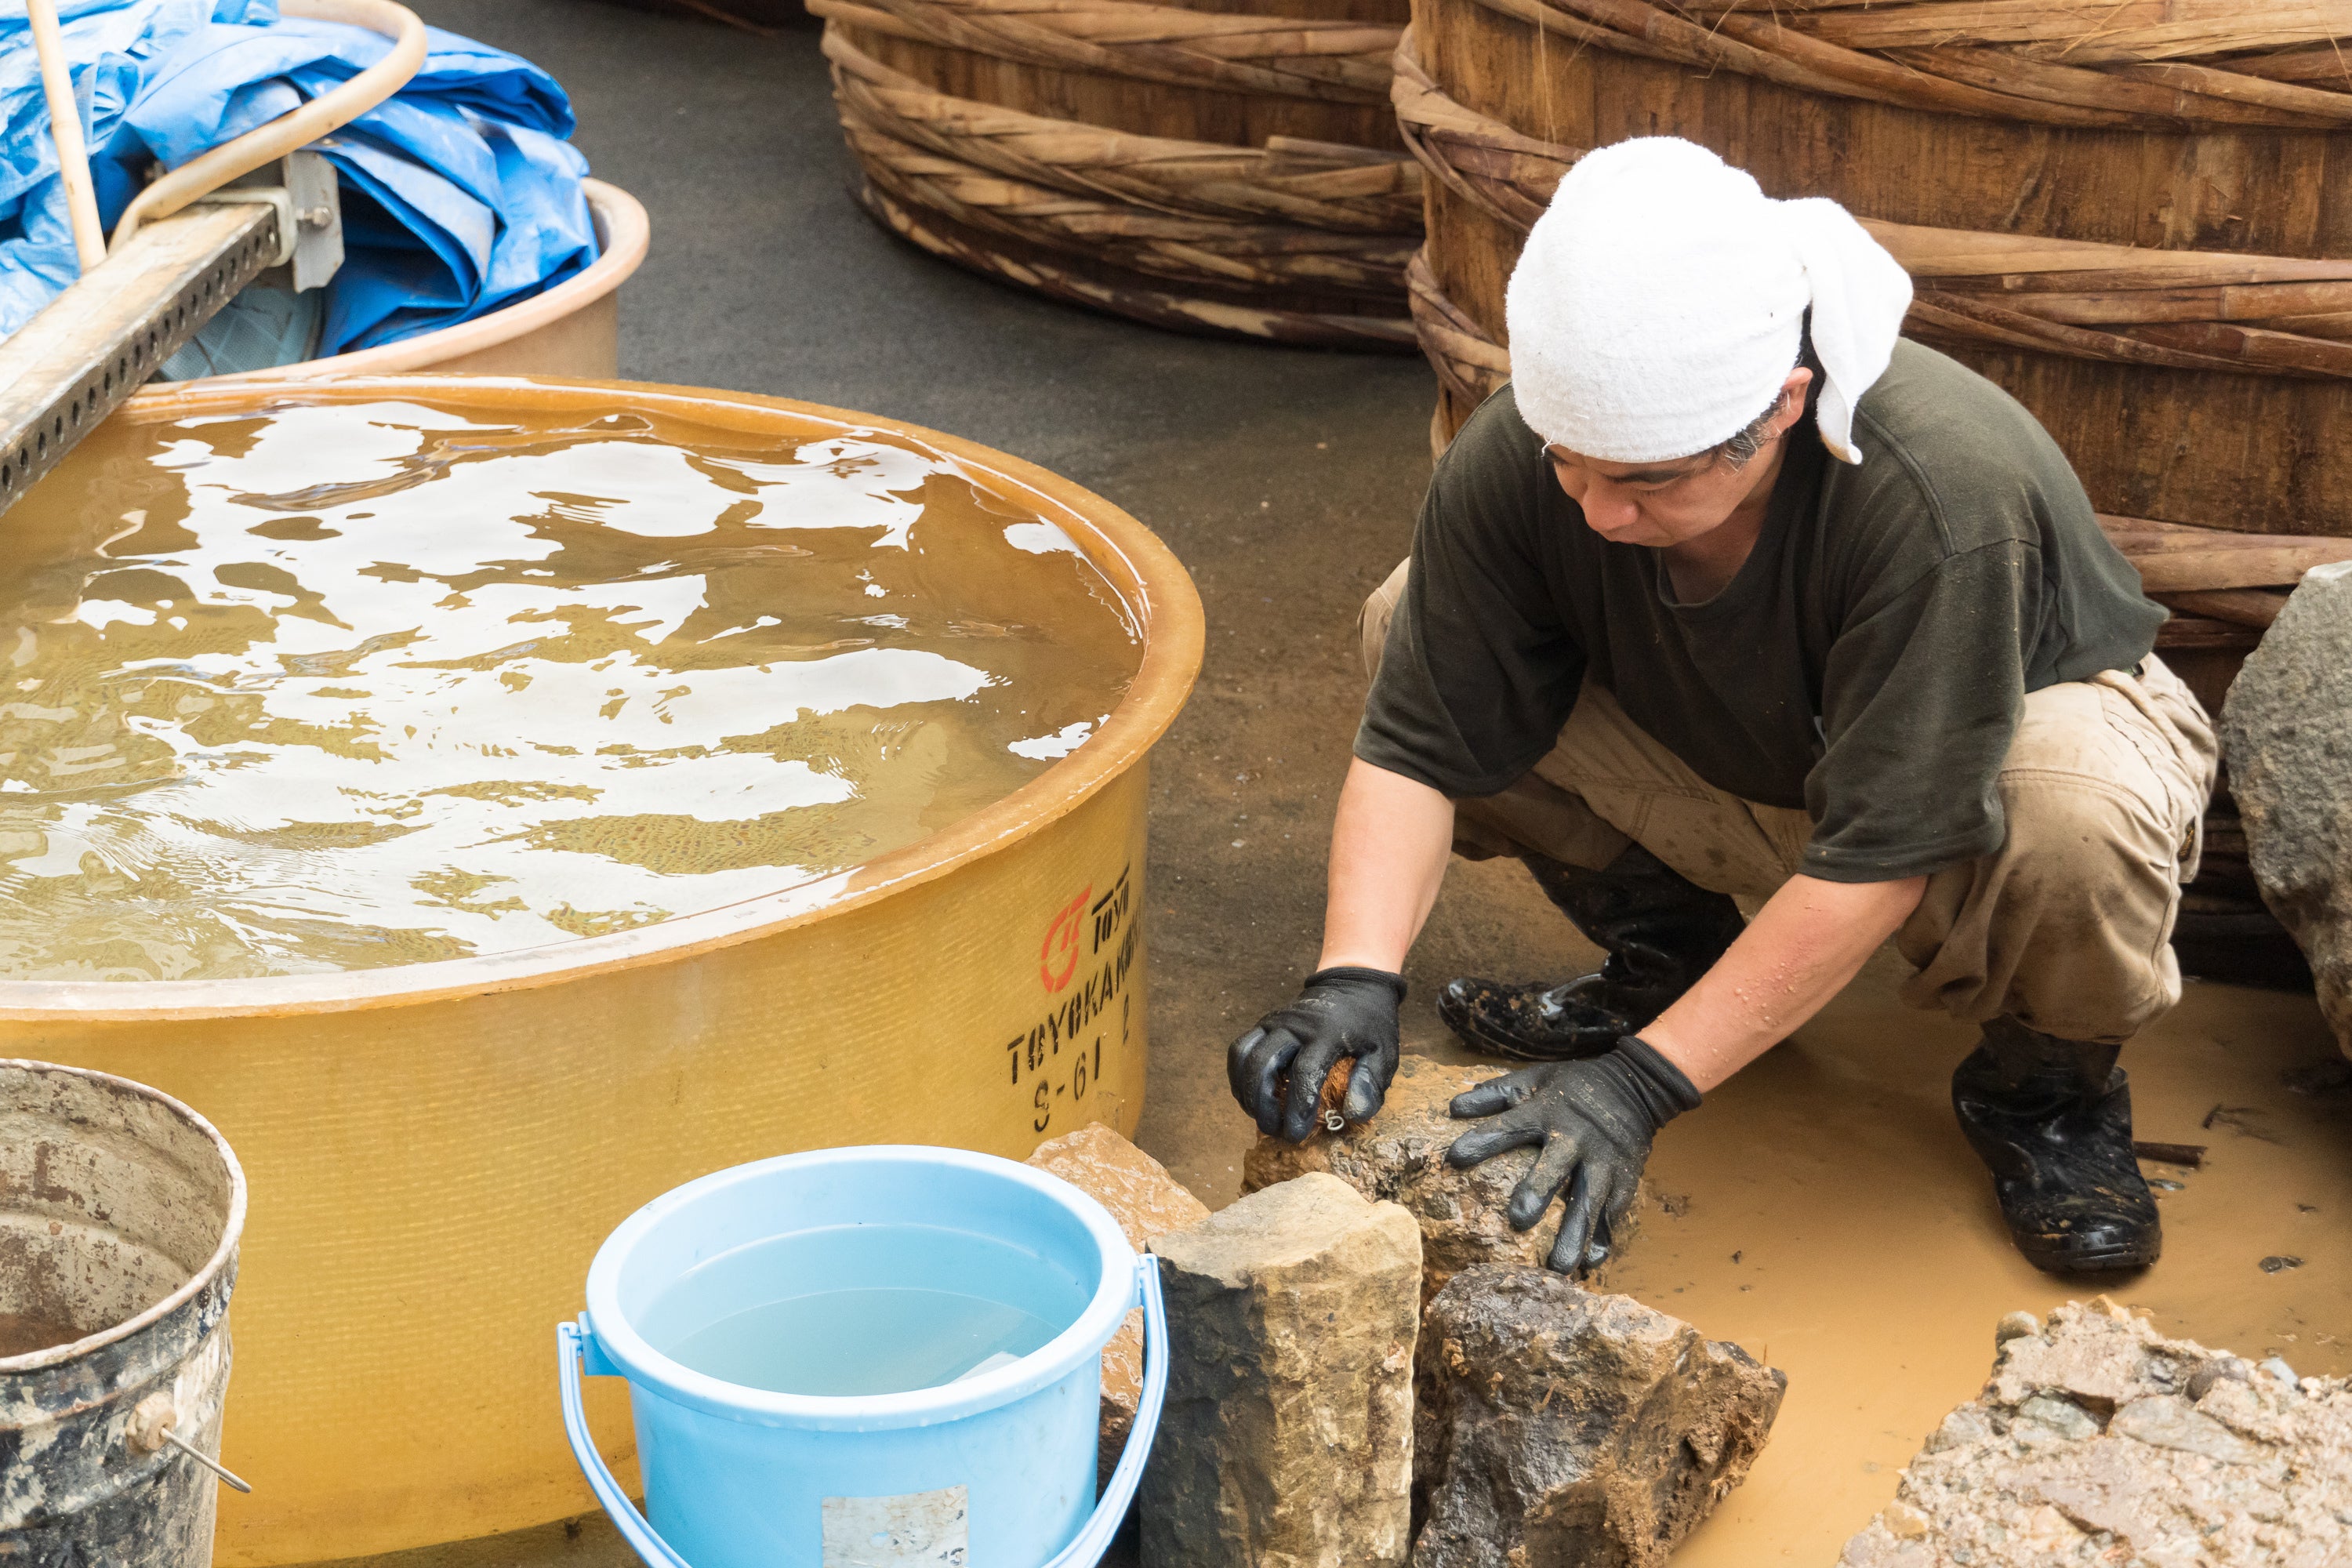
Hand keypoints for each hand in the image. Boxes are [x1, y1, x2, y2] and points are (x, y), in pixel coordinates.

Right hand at [1228, 967, 1406, 1141]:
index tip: (1297, 1133)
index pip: (1305, 1072)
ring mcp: (1275, 1021)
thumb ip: (1371, 1083)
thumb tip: (1352, 1114)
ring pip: (1245, 1055)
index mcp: (1326, 1033)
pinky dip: (1239, 1075)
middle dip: (1263, 1103)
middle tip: (1274, 1130)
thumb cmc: (1370, 1025)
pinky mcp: (1264, 1023)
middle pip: (1264, 1063)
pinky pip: (1241, 1048)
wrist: (1354, 984)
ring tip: (1259, 1116)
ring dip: (1246, 1091)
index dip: (1298, 1106)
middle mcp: (1295, 1024)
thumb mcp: (1385, 1052)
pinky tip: (1249, 1097)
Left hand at [1444, 1036, 1700, 1274]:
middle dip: (1539, 1190)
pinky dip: (1604, 1238)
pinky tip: (1591, 1264)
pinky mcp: (1625, 1178)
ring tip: (1559, 1267)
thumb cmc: (1573, 1087)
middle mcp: (1575, 1138)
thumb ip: (1495, 1095)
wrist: (1635, 1087)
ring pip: (1590, 1200)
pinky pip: (1614, 1212)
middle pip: (1556, 1165)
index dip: (1484, 1140)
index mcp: (1546, 1111)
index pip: (1510, 1126)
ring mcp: (1603, 1161)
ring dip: (1576, 1234)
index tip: (1455, 1157)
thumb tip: (1453, 1107)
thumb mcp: (1534, 1079)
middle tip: (1519, 1220)